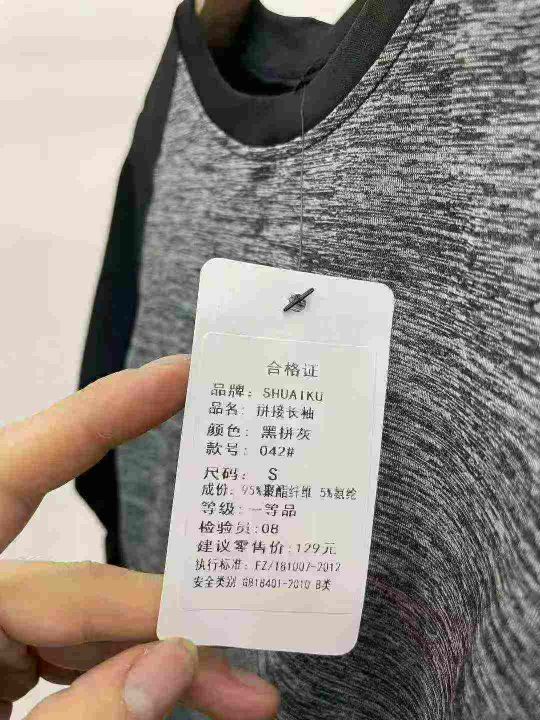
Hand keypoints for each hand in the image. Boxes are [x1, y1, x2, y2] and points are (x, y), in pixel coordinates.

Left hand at [0, 356, 278, 719]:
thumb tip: (173, 662)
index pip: (23, 470)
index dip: (107, 413)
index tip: (182, 377)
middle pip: (74, 588)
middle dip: (166, 623)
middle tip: (247, 670)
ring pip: (79, 630)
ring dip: (157, 662)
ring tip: (236, 698)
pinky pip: (63, 661)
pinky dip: (119, 680)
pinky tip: (171, 697)